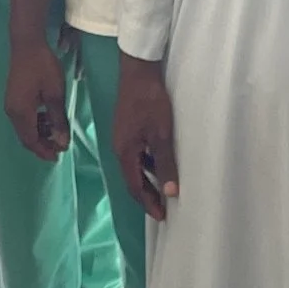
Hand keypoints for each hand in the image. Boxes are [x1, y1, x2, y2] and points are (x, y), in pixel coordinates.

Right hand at [5, 39, 68, 161]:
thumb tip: (62, 141)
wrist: (27, 44)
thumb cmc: (43, 68)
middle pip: (25, 137)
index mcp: (21, 113)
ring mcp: (10, 104)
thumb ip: (58, 120)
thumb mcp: (55, 95)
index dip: (44, 151)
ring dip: (39, 134)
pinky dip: (35, 123)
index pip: (31, 141)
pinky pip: (23, 118)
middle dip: (41, 145)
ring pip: (24, 128)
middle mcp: (12, 112)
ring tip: (56, 133)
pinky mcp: (13, 98)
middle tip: (59, 148)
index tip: (58, 156)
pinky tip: (47, 119)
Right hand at [112, 55, 178, 220]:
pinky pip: (135, 155)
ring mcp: (121, 138)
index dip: (148, 202)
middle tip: (161, 209)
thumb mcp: (162, 134)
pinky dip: (146, 166)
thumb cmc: (150, 102)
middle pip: (131, 179)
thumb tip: (169, 192)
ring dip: (146, 181)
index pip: (134, 186)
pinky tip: (157, 165)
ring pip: (133, 167)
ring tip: (162, 191)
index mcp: (124, 152)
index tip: (161, 216)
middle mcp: (119, 148)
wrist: (137, 72)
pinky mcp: (126, 129)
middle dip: (146, 195)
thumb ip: (165, 163)